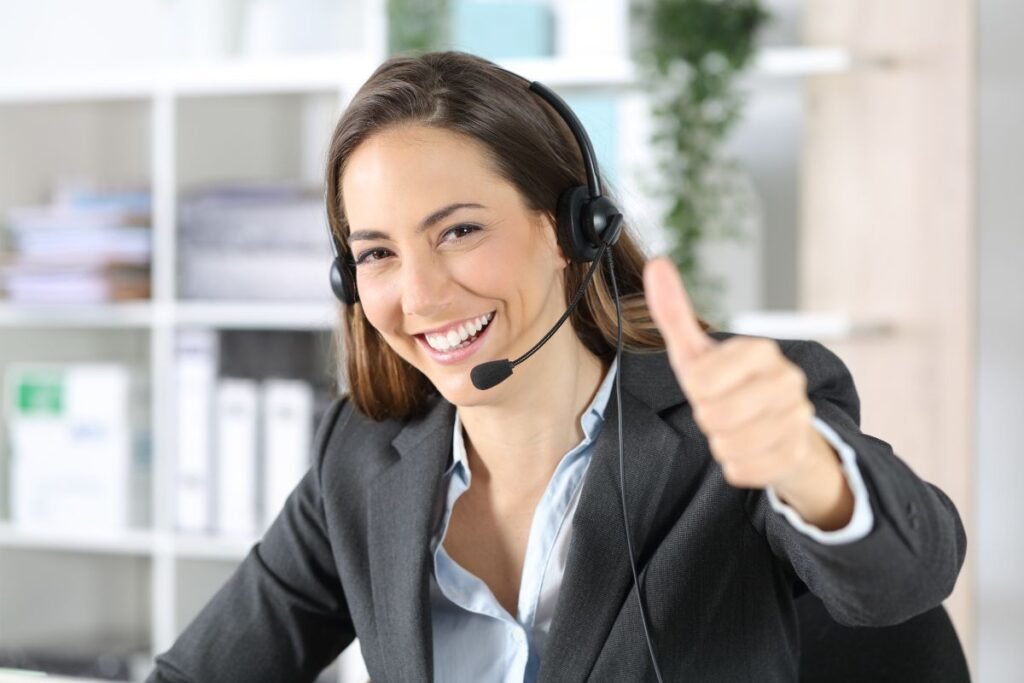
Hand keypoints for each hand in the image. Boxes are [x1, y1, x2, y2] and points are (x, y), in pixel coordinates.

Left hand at [642, 257, 826, 491]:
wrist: (777, 425)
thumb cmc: (728, 384)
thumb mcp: (697, 351)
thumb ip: (674, 311)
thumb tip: (657, 263)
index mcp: (760, 350)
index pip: (699, 381)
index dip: (695, 389)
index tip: (708, 384)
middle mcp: (787, 380)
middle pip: (714, 416)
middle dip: (708, 418)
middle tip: (722, 408)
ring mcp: (797, 417)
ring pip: (729, 446)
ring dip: (721, 443)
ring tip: (735, 428)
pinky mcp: (797, 453)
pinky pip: (743, 471)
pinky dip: (736, 466)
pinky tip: (750, 449)